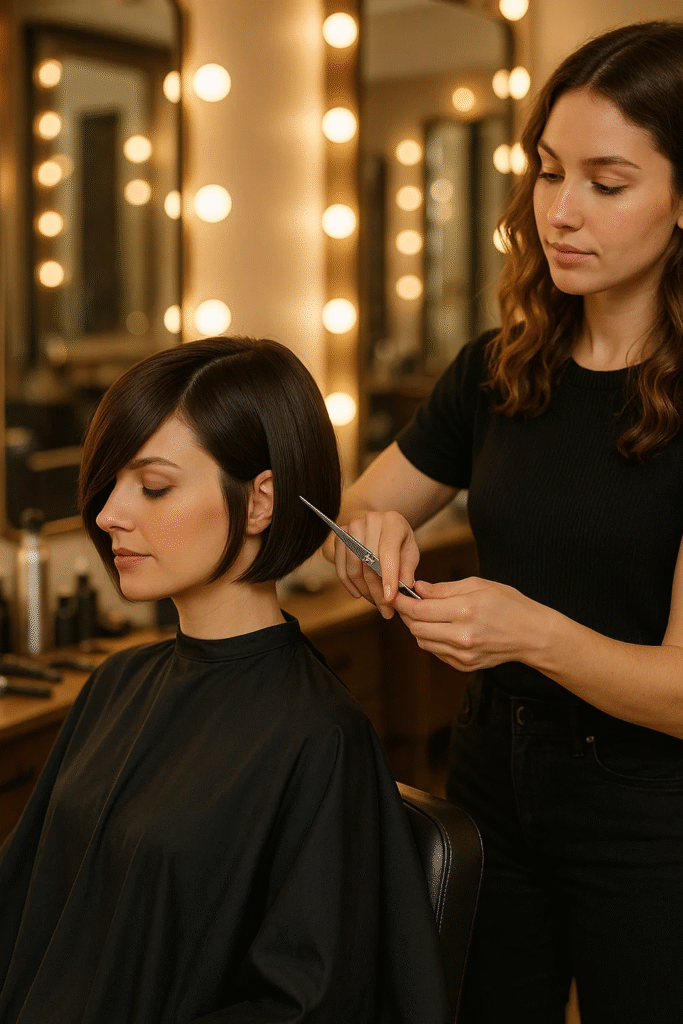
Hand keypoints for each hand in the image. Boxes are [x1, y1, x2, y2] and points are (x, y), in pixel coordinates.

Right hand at [329, 511, 419, 618]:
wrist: (380, 524)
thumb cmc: (398, 540)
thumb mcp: (409, 551)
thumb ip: (407, 570)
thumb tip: (404, 591)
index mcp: (392, 521)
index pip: (388, 552)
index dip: (388, 577)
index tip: (390, 600)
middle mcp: (370, 520)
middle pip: (369, 563)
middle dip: (377, 591)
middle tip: (386, 611)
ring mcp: (352, 527)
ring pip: (354, 567)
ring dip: (364, 590)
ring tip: (376, 604)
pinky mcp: (339, 537)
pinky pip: (341, 567)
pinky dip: (349, 585)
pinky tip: (359, 594)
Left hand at [393, 577, 549, 670]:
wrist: (532, 635)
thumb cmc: (509, 605)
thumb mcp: (479, 586)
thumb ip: (444, 589)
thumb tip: (418, 589)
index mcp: (465, 611)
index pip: (420, 610)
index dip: (402, 602)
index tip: (395, 594)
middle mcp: (462, 636)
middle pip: (416, 629)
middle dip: (407, 615)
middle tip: (408, 603)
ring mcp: (463, 655)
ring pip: (423, 642)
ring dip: (418, 628)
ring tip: (426, 614)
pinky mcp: (465, 666)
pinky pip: (437, 652)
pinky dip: (433, 640)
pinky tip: (442, 628)